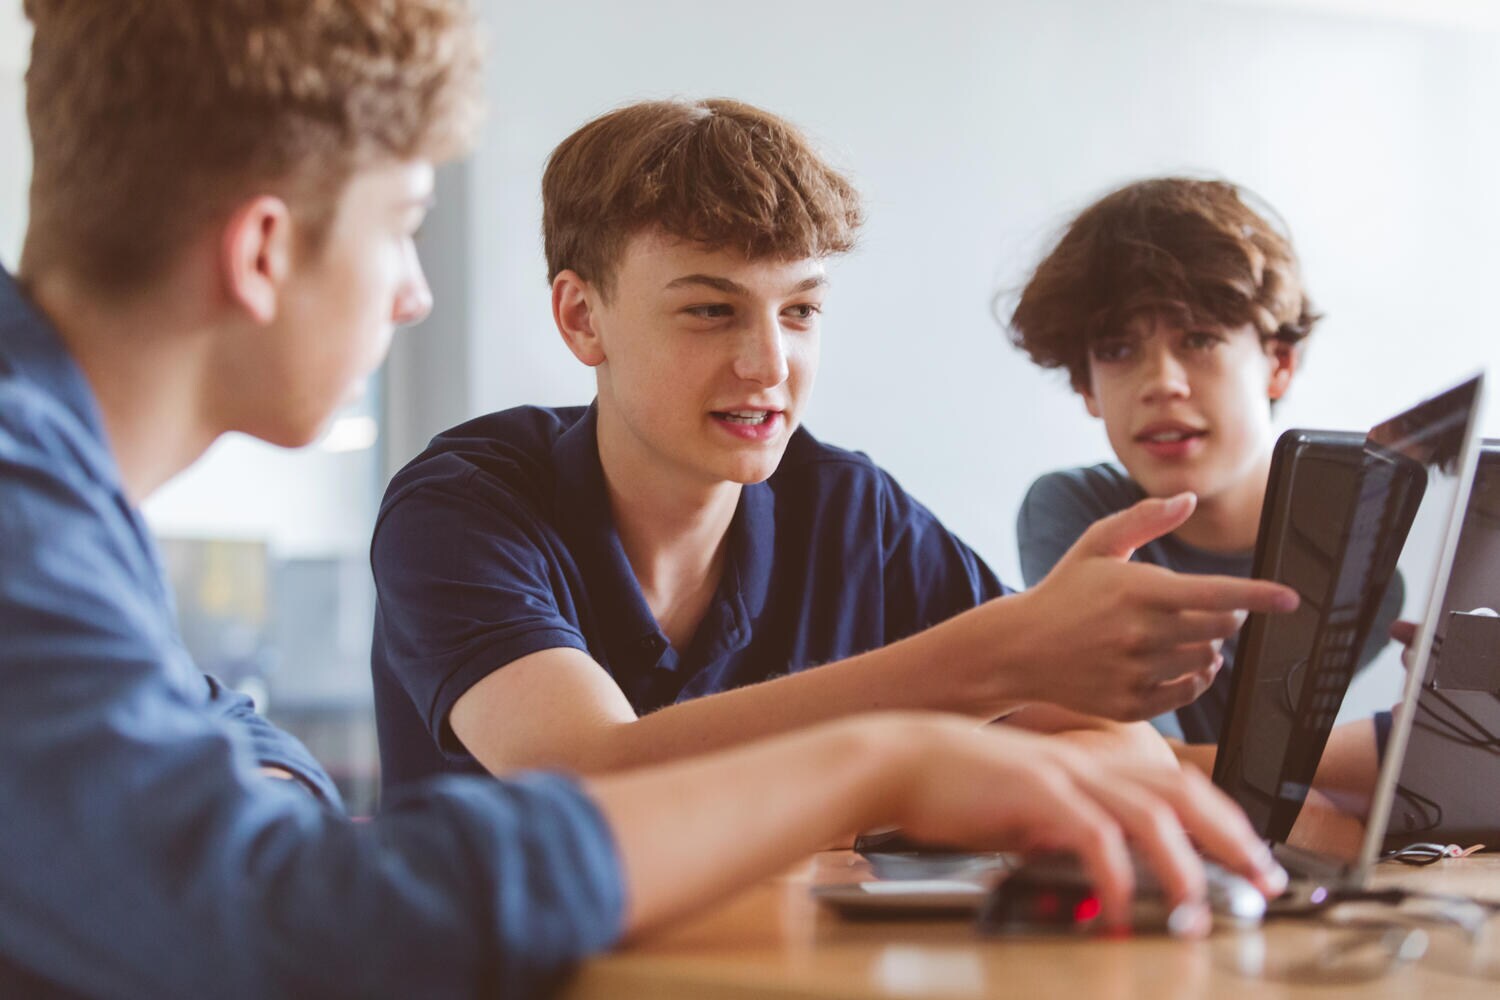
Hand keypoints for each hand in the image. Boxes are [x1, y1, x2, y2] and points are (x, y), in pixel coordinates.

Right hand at [887, 716, 1285, 930]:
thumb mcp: (1028, 807)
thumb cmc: (958, 785)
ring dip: (1184, 866)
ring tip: (1202, 911)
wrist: (902, 757)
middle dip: (1232, 838)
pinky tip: (1122, 910)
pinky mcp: (1035, 792)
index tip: (1254, 858)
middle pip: (1183, 792)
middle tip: (1265, 881)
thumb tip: (1103, 872)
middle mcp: (1088, 763)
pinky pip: (1092, 835)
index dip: (1224, 819)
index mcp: (1091, 764)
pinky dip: (1115, 875)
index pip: (1177, 785)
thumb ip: (1068, 830)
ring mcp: (1064, 774)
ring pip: (1150, 813)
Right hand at [1008, 493, 1297, 720]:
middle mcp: (1141, 634)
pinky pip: (1188, 693)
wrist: (1018, 649)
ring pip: (1207, 660)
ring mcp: (1136, 673)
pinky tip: (1177, 662)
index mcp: (1138, 591)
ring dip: (1207, 646)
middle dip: (1226, 615)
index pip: (1216, 593)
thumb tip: (1186, 499)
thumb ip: (1144, 520)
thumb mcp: (1096, 545)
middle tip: (1208, 608)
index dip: (1260, 596)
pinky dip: (1195, 678)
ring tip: (1180, 634)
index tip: (1291, 598)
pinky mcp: (1131, 703)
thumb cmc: (1063, 592)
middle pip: (1220, 628)